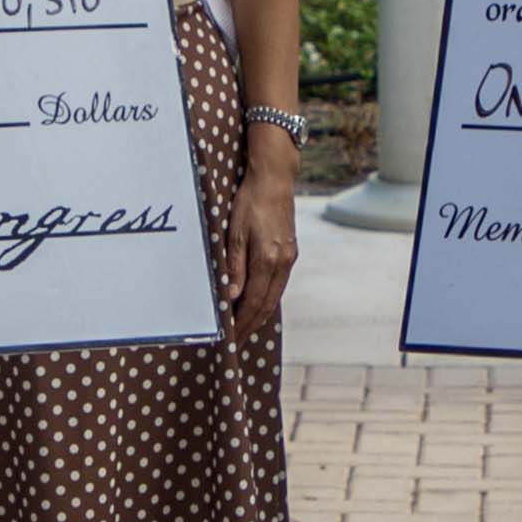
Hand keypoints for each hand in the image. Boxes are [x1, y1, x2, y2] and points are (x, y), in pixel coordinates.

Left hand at [221, 150, 299, 343]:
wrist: (275, 179)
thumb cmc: (250, 201)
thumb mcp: (234, 233)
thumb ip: (234, 267)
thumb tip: (231, 298)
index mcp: (268, 260)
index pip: (253, 302)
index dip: (242, 323)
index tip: (232, 339)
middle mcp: (283, 263)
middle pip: (266, 304)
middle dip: (251, 325)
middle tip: (237, 341)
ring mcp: (289, 258)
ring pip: (274, 296)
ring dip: (260, 314)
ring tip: (245, 327)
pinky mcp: (290, 252)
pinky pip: (278, 284)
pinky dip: (267, 299)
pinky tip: (258, 303)